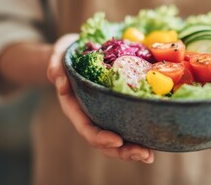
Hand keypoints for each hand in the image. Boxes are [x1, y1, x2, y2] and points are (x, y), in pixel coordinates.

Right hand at [47, 34, 154, 163]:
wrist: (73, 53)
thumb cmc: (65, 54)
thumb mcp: (57, 56)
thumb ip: (56, 68)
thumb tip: (62, 85)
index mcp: (75, 107)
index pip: (87, 128)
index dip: (101, 138)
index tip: (118, 140)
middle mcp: (89, 115)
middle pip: (104, 142)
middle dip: (123, 151)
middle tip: (144, 154)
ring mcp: (102, 114)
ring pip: (116, 140)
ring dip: (133, 150)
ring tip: (150, 156)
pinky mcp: (115, 109)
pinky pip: (126, 126)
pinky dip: (139, 135)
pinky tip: (154, 141)